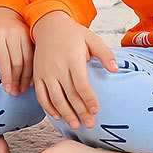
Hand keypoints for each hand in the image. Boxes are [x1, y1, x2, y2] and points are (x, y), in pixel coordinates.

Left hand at [0, 7, 33, 95]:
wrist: (5, 12)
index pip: (3, 60)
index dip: (6, 77)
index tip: (8, 89)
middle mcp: (12, 34)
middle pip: (17, 62)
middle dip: (17, 80)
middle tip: (16, 92)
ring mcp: (23, 34)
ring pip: (28, 60)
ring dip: (27, 77)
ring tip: (23, 88)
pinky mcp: (31, 35)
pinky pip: (34, 55)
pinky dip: (33, 68)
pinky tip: (31, 78)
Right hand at [31, 10, 117, 129]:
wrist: (50, 26)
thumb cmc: (74, 34)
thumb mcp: (92, 38)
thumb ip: (105, 53)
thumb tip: (115, 69)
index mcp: (72, 58)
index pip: (81, 84)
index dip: (89, 99)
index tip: (96, 111)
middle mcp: (57, 67)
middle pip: (70, 94)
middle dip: (81, 111)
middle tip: (90, 124)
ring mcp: (45, 72)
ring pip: (55, 98)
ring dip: (66, 114)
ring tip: (76, 125)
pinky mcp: (37, 75)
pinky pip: (41, 96)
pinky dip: (48, 108)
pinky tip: (58, 116)